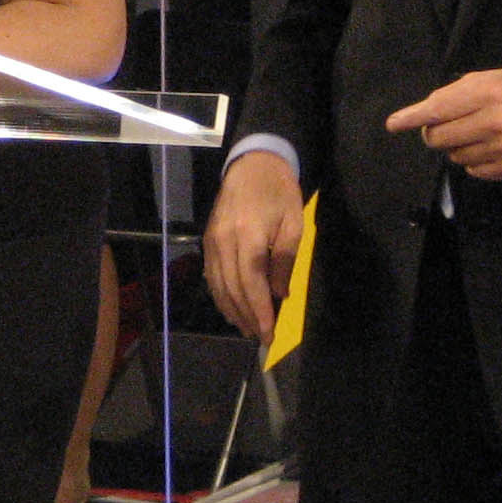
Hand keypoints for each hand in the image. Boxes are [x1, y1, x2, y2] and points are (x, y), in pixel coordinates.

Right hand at [202, 148, 304, 344]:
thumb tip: (279, 295)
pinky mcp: (207, 240)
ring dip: (232, 311)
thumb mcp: (294, 223)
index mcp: (249, 235)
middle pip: (233, 288)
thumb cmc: (279, 192)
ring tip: (247, 329)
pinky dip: (220, 296)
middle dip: (247, 316)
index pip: (252, 282)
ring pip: (219, 285)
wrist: (252, 164)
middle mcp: (225, 241)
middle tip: (261, 337)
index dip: (259, 311)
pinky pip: (211, 275)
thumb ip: (285, 260)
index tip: (268, 334)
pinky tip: (230, 308)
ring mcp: (212, 241)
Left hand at [386, 68, 501, 180]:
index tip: (394, 125)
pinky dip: (473, 160)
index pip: (436, 110)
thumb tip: (424, 114)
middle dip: (434, 133)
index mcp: (486, 93)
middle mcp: (494, 122)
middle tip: (445, 126)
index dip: (411, 118)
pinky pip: (473, 170)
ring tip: (475, 133)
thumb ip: (457, 94)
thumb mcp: (490, 78)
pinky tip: (487, 147)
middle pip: (438, 139)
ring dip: (456, 146)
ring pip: (454, 156)